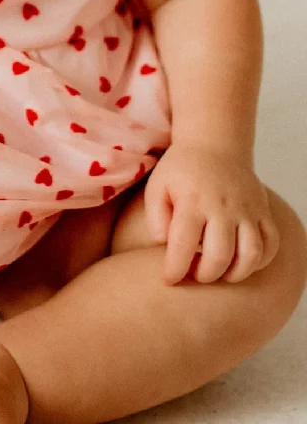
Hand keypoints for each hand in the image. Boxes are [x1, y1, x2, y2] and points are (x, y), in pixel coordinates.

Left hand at [143, 142, 279, 285]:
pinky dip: (260, 261)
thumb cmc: (180, 171)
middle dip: (206, 275)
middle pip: (220, 255)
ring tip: (220, 274)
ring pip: (251, 253)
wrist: (214, 146)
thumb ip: (155, 217)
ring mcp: (246, 209)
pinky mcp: (263, 211)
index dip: (175, 268)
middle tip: (195, 275)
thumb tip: (163, 244)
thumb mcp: (157, 187)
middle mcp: (222, 206)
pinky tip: (242, 263)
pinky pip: (271, 243)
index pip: (182, 244)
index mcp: (191, 201)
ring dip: (236, 273)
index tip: (168, 280)